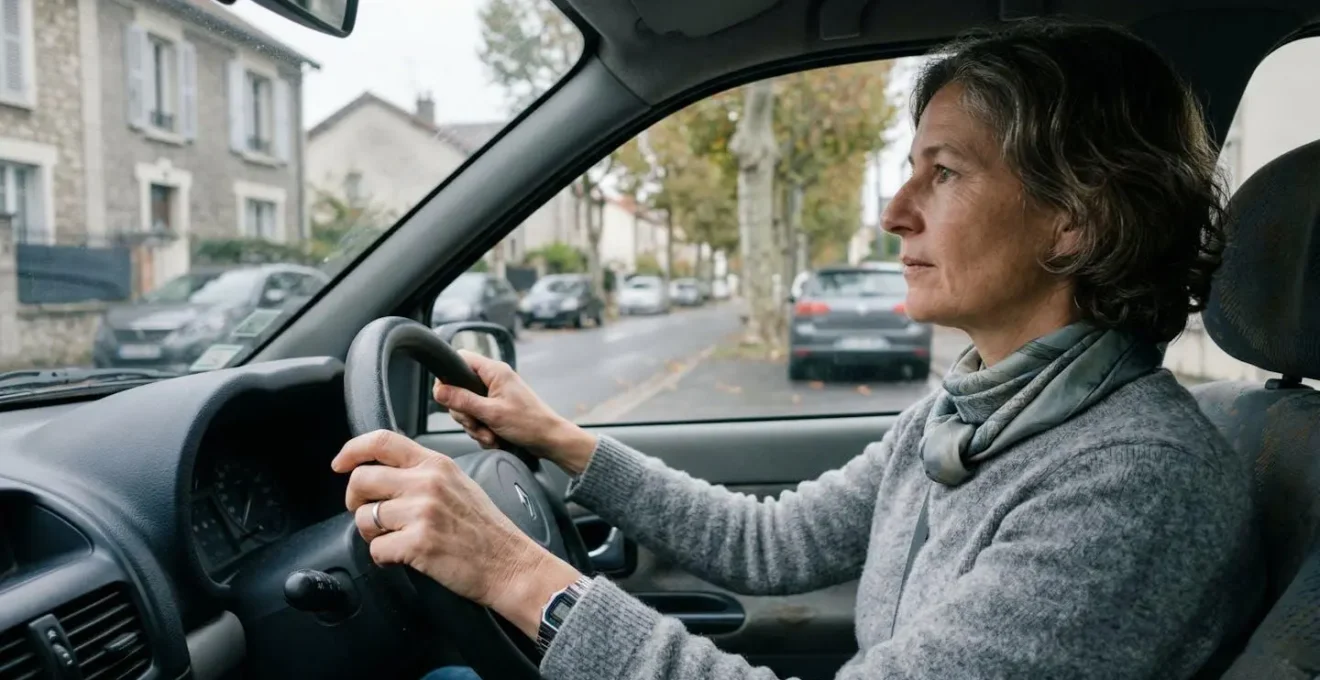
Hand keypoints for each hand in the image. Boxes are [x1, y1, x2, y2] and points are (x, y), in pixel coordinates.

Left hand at [332, 430, 581, 636]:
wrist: (510, 564)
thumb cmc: (486, 529)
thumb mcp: (459, 483)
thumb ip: (424, 473)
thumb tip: (385, 474)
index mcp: (437, 464)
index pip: (382, 441)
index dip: (352, 450)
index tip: (340, 463)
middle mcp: (427, 483)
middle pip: (362, 479)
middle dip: (355, 500)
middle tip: (367, 513)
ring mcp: (422, 512)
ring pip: (364, 517)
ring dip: (372, 533)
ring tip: (395, 539)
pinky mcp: (418, 543)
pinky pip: (376, 549)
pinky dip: (384, 558)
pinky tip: (404, 557)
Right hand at [433, 349, 596, 473]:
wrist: (549, 440)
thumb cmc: (530, 423)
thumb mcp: (491, 413)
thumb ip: (463, 401)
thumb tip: (439, 391)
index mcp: (494, 371)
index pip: (460, 359)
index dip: (448, 375)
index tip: (447, 396)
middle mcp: (493, 380)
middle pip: (459, 389)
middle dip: (464, 413)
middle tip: (476, 423)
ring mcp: (494, 395)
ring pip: (467, 408)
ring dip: (475, 426)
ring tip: (490, 435)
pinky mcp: (496, 409)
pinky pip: (478, 419)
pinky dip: (483, 431)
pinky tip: (494, 438)